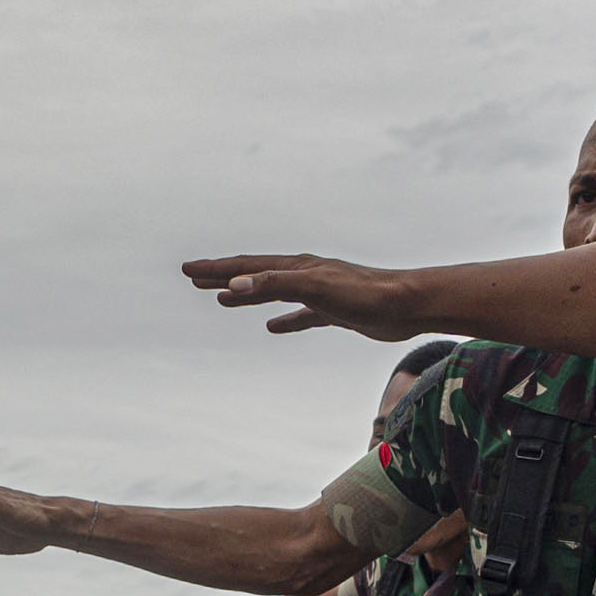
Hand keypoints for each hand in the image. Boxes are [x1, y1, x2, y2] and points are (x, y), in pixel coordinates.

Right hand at [181, 252, 429, 340]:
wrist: (407, 305)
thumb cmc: (364, 294)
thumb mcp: (314, 288)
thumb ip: (275, 285)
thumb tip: (235, 286)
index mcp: (296, 267)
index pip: (246, 267)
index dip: (216, 269)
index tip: (188, 271)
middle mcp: (304, 274)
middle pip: (255, 275)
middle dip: (224, 277)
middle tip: (194, 279)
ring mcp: (318, 292)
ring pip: (273, 293)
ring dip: (247, 297)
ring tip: (223, 301)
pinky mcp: (334, 311)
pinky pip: (299, 315)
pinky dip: (283, 319)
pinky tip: (273, 328)